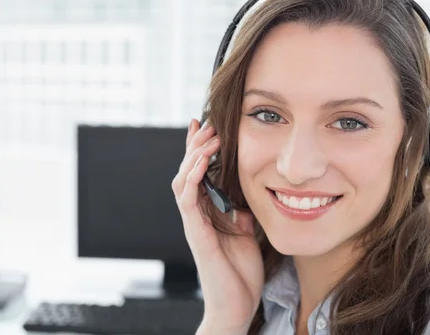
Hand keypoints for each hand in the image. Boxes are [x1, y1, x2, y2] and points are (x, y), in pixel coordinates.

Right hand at [171, 119, 263, 333]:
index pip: (199, 174)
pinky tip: (201, 163)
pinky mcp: (196, 234)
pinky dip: (192, 178)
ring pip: (182, 181)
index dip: (198, 149)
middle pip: (186, 172)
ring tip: (207, 138)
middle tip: (206, 124)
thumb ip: (241, 213)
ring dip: (193, 157)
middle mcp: (197, 215)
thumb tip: (244, 196)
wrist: (237, 305)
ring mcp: (194, 224)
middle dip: (195, 146)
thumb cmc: (240, 272)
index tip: (205, 125)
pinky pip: (187, 200)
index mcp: (208, 212)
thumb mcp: (246, 233)